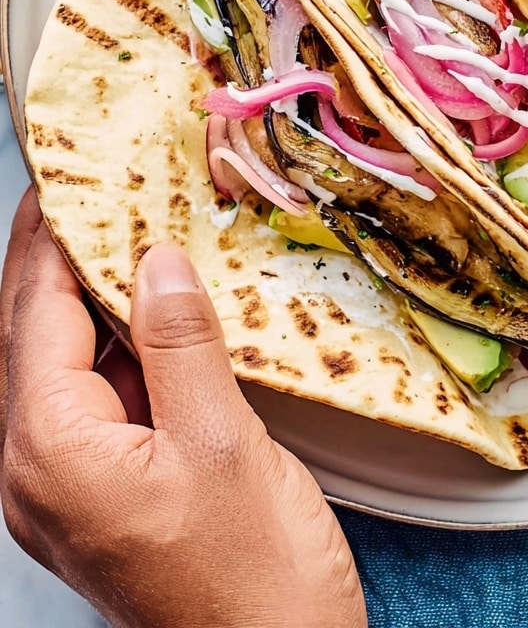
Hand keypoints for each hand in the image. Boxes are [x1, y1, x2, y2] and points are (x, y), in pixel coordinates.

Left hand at [0, 188, 366, 627]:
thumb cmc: (254, 584)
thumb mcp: (223, 445)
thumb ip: (182, 345)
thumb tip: (157, 264)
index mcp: (53, 456)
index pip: (36, 320)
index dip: (49, 242)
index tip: (63, 180)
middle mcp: (39, 474)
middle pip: (38, 341)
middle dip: (64, 264)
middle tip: (95, 192)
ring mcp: (69, 490)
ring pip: (71, 370)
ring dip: (100, 304)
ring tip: (135, 237)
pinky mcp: (105, 497)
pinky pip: (101, 403)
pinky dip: (126, 351)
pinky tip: (164, 317)